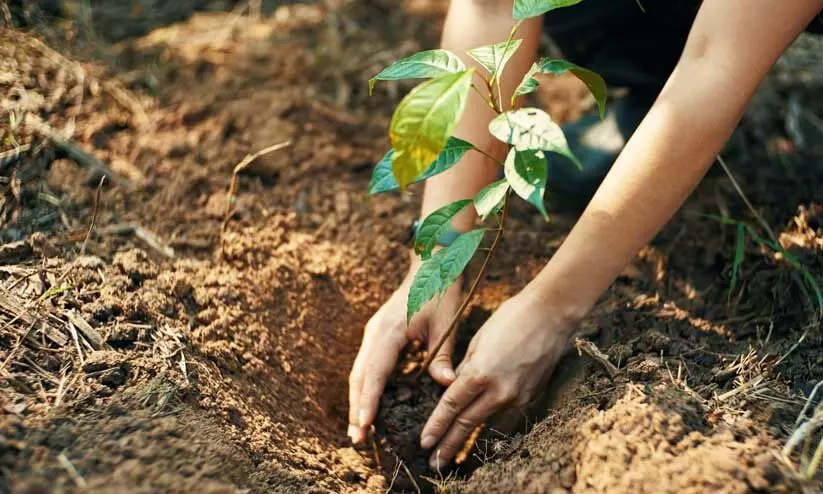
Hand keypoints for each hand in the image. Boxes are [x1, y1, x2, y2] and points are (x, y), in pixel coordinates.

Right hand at [348, 257, 462, 443]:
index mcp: (389, 331)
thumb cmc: (441, 291)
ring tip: (359, 430)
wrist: (432, 264)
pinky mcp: (377, 336)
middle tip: (357, 439)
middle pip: (359, 376)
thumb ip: (443, 356)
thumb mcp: (447, 323)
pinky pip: (367, 366)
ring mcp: (373, 334)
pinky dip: (366, 388)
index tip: (365, 425)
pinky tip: (369, 407)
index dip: (368, 400)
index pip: (375, 372)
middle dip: (357, 408)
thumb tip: (446, 385)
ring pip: (360, 373)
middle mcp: (375, 334)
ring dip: (358, 400)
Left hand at [419, 288, 574, 468]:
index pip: (452, 406)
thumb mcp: (479, 340)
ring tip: (454, 455)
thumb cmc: (511, 318)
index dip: (436, 426)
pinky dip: (492, 424)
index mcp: (480, 372)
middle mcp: (500, 390)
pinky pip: (506, 414)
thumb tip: (454, 387)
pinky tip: (482, 433)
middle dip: (448, 444)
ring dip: (469, 440)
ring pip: (487, 423)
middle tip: (434, 463)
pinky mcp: (531, 395)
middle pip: (467, 423)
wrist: (552, 314)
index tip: (424, 442)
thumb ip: (465, 369)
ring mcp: (518, 395)